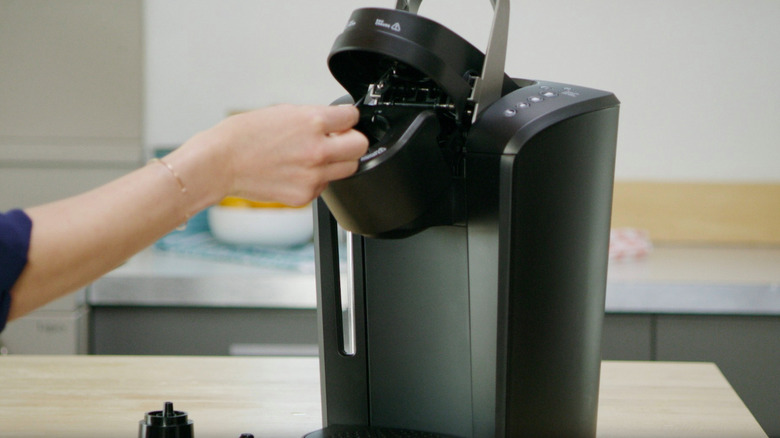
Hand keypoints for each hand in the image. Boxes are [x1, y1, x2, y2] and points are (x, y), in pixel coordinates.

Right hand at [208, 104, 367, 205]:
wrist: (219, 163)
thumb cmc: (242, 136)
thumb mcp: (282, 112)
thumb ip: (313, 118)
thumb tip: (331, 123)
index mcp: (313, 123)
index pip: (352, 117)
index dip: (347, 118)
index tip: (343, 122)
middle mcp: (317, 150)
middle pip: (360, 146)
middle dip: (351, 141)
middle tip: (338, 141)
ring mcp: (313, 176)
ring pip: (347, 169)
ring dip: (337, 161)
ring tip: (314, 157)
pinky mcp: (305, 194)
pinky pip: (324, 186)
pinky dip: (316, 179)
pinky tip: (296, 171)